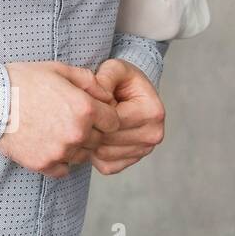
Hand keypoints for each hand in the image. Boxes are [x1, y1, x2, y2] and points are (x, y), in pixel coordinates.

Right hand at [0, 61, 119, 178]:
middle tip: (66, 119)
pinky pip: (63, 169)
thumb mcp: (58, 69)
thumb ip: (89, 80)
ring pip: (82, 155)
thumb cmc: (23, 81)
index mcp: (85, 109)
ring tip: (53, 130)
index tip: (89, 111)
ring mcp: (60, 151)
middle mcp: (77, 133)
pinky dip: (58, 160)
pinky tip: (45, 144)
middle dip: (89, 131)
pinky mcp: (43, 164)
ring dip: (74, 146)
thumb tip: (107, 95)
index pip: (114, 121)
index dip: (103, 115)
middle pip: (98, 140)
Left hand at [88, 59, 165, 174]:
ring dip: (90, 141)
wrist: (130, 94)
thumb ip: (105, 76)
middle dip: (89, 127)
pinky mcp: (132, 161)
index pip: (113, 120)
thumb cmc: (121, 80)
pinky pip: (106, 166)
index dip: (93, 112)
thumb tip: (99, 93)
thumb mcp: (114, 69)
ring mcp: (144, 150)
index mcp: (153, 111)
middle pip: (108, 139)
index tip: (85, 101)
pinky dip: (94, 155)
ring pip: (104, 155)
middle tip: (81, 114)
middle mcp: (153, 134)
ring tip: (88, 124)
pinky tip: (92, 137)